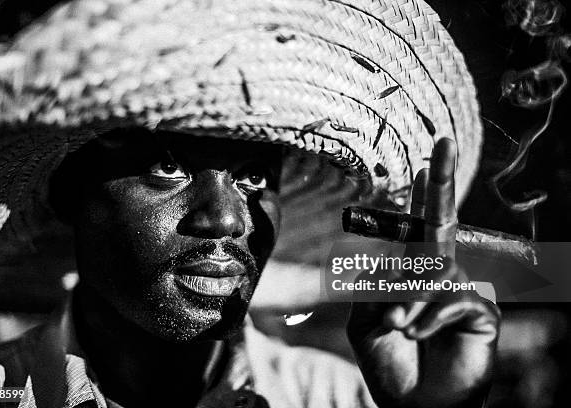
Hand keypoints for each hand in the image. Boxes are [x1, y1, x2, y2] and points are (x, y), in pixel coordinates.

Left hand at [346, 138, 500, 407]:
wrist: (413, 404)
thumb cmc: (389, 362)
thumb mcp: (366, 321)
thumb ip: (374, 288)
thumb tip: (396, 269)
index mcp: (410, 273)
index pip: (416, 228)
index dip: (420, 196)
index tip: (424, 164)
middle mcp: (438, 274)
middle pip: (441, 221)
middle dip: (440, 181)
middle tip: (443, 142)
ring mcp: (461, 290)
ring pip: (434, 271)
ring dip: (408, 300)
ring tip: (397, 327)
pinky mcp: (481, 311)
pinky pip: (451, 299)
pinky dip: (427, 317)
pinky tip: (414, 333)